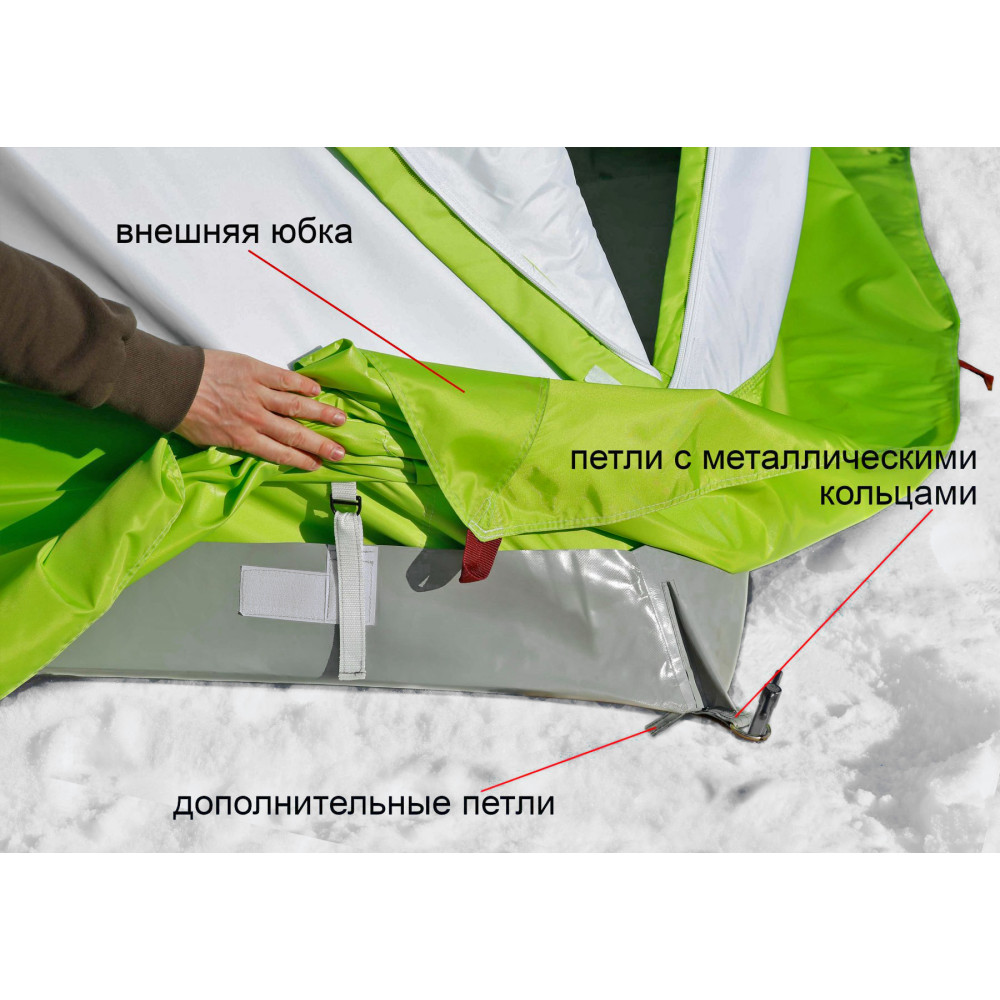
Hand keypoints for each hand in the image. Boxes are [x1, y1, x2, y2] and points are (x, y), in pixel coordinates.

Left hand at [175, 349, 346, 470]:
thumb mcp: (207, 439)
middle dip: (320, 445)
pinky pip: (285, 379)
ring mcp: (257, 394)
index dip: (302, 461)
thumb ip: (232, 442)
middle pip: (295, 435)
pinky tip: (317, 390)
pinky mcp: (254, 371)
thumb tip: (249, 444)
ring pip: (297, 407)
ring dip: (321, 414)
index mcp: (243, 439)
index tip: (318, 465)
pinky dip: (303, 384)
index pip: (280, 454)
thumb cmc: (182, 412)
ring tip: (340, 419)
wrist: (170, 384)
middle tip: (341, 451)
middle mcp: (255, 419)